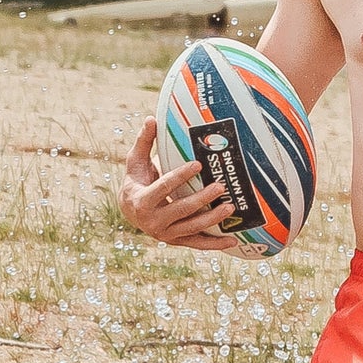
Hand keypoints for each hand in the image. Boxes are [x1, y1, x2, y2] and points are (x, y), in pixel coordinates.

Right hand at [119, 117, 238, 252]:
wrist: (129, 210)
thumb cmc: (136, 180)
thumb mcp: (135, 161)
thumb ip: (144, 141)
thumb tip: (151, 117)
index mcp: (141, 200)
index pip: (164, 187)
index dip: (180, 176)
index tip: (198, 164)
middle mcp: (152, 221)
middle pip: (181, 209)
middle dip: (201, 199)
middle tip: (221, 186)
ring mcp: (165, 234)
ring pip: (192, 228)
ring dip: (212, 219)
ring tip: (230, 206)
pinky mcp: (176, 241)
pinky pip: (197, 244)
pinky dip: (215, 244)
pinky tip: (233, 241)